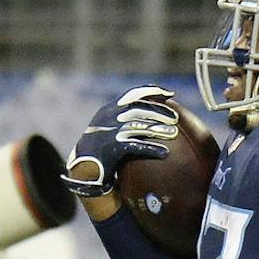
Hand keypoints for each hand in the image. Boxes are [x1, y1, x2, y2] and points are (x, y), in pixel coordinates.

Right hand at [64, 86, 179, 199]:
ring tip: (174, 133)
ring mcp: (110, 132)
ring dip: (158, 129)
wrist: (83, 166)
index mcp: (109, 109)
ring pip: (139, 126)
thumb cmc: (102, 148)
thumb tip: (153, 115)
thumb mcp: (109, 128)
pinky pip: (136, 146)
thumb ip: (125, 119)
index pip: (133, 95)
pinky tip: (165, 153)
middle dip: (159, 111)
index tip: (170, 94)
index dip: (152, 92)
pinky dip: (152, 148)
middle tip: (175, 118)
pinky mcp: (112, 148)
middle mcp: (109, 117)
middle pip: (138, 109)